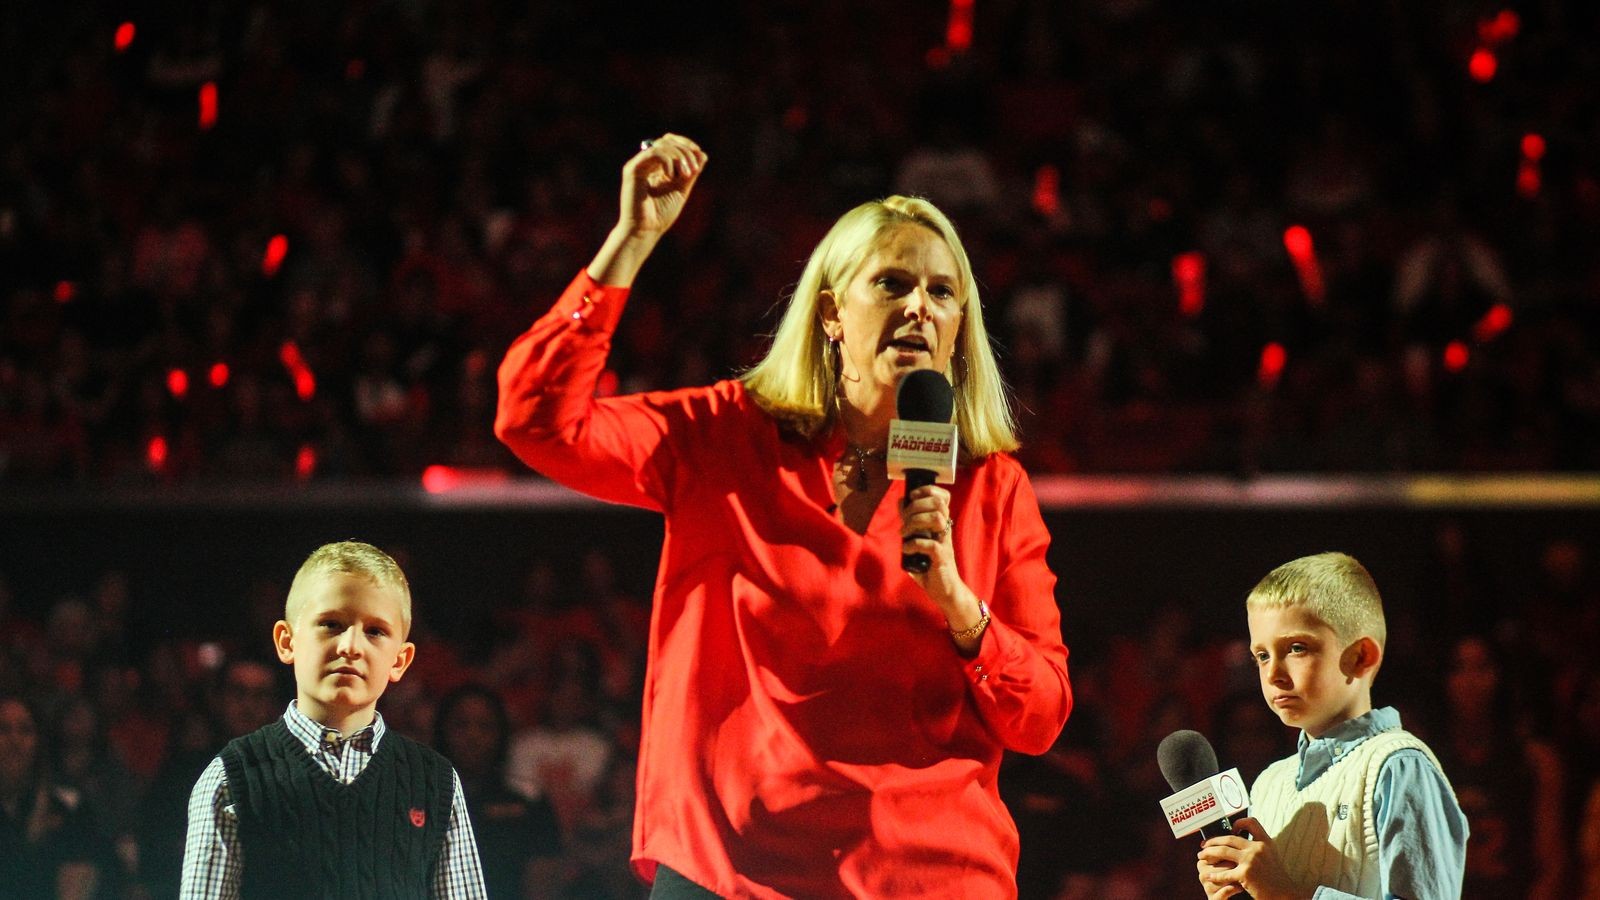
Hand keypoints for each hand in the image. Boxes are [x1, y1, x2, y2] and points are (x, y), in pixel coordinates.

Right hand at [619, 133, 706, 236]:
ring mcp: (638, 164)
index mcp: (657, 167)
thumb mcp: (682, 189)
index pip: (671, 143)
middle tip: (693, 169)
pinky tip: (670, 176)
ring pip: (661, 145)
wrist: (645, 231)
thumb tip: (702, 154)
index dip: (686, 144)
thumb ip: (691, 173)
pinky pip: (653, 153)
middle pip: (666, 140)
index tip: (698, 156)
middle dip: (685, 150)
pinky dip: (667, 161)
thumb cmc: (661, 215)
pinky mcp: (632, 169)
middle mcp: (646, 163)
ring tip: (685, 174)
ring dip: (679, 156)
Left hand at [902, 484, 983, 644]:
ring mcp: (945, 543)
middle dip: (916, 507)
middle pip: (938, 504)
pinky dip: (914, 544)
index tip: (913, 496)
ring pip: (936, 519)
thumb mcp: (917, 541)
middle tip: (904, 521)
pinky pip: (930, 544)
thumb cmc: (930, 566)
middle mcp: (945, 531)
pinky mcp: (942, 558)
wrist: (944, 591)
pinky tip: (907, 549)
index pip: (943, 497)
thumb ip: (910, 523)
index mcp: (941, 524)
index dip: (929, 490)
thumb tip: (901, 502)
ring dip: (915, 522)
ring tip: (904, 534)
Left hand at [1196, 817, 1301, 899]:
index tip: (1230, 830)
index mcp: (1265, 842)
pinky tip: (1209, 876)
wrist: (1284, 894)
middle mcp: (1257, 848)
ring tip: (1201, 856)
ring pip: (1222, 851)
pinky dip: (1215, 875)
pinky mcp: (1245, 874)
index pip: (1251, 822)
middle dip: (1213, 841)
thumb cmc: (1276, 878)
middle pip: (1229, 838)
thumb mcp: (1271, 856)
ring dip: (1209, 853)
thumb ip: (1259, 846)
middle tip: (1204, 845)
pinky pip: (1224, 873)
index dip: (1239, 823)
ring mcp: (1251, 860)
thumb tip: (1241, 839)